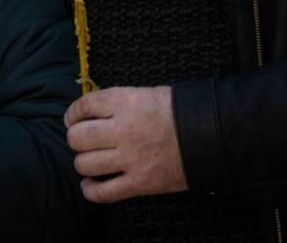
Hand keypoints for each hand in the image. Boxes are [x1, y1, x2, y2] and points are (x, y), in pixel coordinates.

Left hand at [64, 86, 187, 202]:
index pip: (82, 107)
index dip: (73, 114)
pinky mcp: (140, 183)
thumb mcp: (146, 93)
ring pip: (84, 164)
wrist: (213, 134)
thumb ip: (117, 102)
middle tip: (84, 139)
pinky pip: (102, 193)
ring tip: (92, 159)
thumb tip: (91, 111)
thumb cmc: (181, 110)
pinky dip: (90, 190)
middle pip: (77, 138)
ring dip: (84, 162)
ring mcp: (130, 158)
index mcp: (123, 102)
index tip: (74, 118)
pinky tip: (91, 183)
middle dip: (76, 138)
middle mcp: (122, 129)